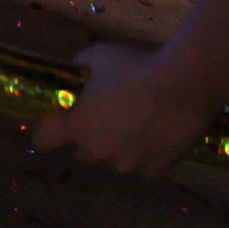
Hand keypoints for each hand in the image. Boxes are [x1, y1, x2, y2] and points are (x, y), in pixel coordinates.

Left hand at [32, 42, 215, 176]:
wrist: (184, 86)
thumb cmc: (135, 67)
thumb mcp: (98, 56)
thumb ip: (81, 65)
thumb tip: (76, 66)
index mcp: (78, 126)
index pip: (43, 140)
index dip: (45, 132)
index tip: (54, 124)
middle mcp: (99, 152)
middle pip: (80, 152)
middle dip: (84, 138)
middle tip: (101, 117)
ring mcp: (128, 165)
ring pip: (111, 161)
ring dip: (114, 148)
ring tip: (133, 123)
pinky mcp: (155, 171)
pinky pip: (139, 165)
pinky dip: (141, 154)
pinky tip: (153, 133)